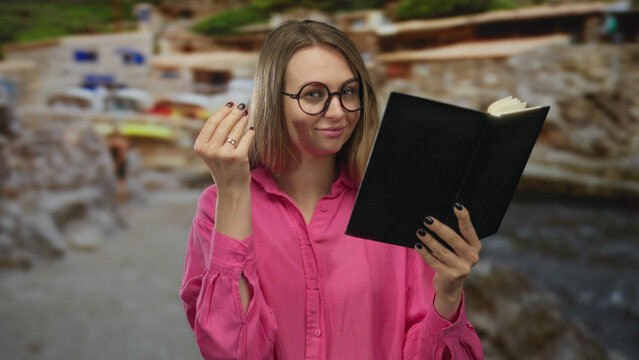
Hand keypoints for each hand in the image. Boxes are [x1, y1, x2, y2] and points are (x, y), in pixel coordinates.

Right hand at [194, 102, 254, 191]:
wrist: (231, 188)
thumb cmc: (223, 166)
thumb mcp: (212, 151)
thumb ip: (215, 134)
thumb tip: (228, 109)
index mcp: (200, 146)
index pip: (211, 123)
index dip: (222, 111)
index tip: (230, 104)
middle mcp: (210, 150)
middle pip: (224, 124)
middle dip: (234, 113)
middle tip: (241, 106)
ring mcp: (224, 154)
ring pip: (235, 130)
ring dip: (242, 120)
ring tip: (246, 115)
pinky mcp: (238, 157)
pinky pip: (246, 139)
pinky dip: (249, 132)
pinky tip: (251, 129)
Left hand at [414, 203, 480, 319]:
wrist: (451, 285)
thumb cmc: (452, 258)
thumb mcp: (458, 248)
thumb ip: (454, 236)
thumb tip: (434, 219)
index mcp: (475, 246)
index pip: (469, 229)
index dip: (464, 218)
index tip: (456, 206)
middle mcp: (472, 257)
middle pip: (453, 239)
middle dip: (439, 228)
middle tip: (427, 219)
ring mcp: (462, 268)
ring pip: (442, 251)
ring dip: (429, 240)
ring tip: (419, 231)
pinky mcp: (450, 276)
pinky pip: (434, 262)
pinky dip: (425, 253)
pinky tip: (418, 245)